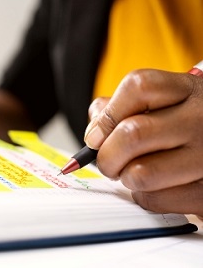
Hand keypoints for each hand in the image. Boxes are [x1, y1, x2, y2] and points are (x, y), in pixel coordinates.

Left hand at [84, 69, 202, 216]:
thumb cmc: (184, 124)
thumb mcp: (162, 102)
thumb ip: (121, 108)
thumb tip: (94, 135)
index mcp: (187, 90)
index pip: (138, 87)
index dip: (108, 114)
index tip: (96, 135)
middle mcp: (201, 119)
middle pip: (133, 133)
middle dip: (107, 154)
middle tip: (107, 160)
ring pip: (141, 173)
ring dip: (126, 177)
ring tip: (133, 172)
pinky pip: (156, 200)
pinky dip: (145, 197)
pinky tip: (154, 186)